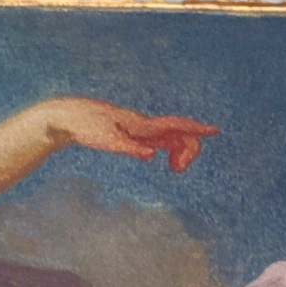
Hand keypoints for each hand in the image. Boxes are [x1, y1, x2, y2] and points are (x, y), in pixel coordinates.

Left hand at [41, 97, 212, 170]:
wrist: (70, 116)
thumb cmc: (86, 127)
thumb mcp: (106, 141)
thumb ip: (129, 148)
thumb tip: (152, 155)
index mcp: (141, 125)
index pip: (175, 125)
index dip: (196, 129)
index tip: (215, 131)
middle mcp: (145, 125)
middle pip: (180, 133)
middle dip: (190, 149)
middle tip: (178, 170)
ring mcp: (140, 128)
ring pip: (171, 137)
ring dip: (180, 151)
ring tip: (175, 169)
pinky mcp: (133, 132)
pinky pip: (160, 139)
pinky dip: (169, 149)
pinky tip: (159, 156)